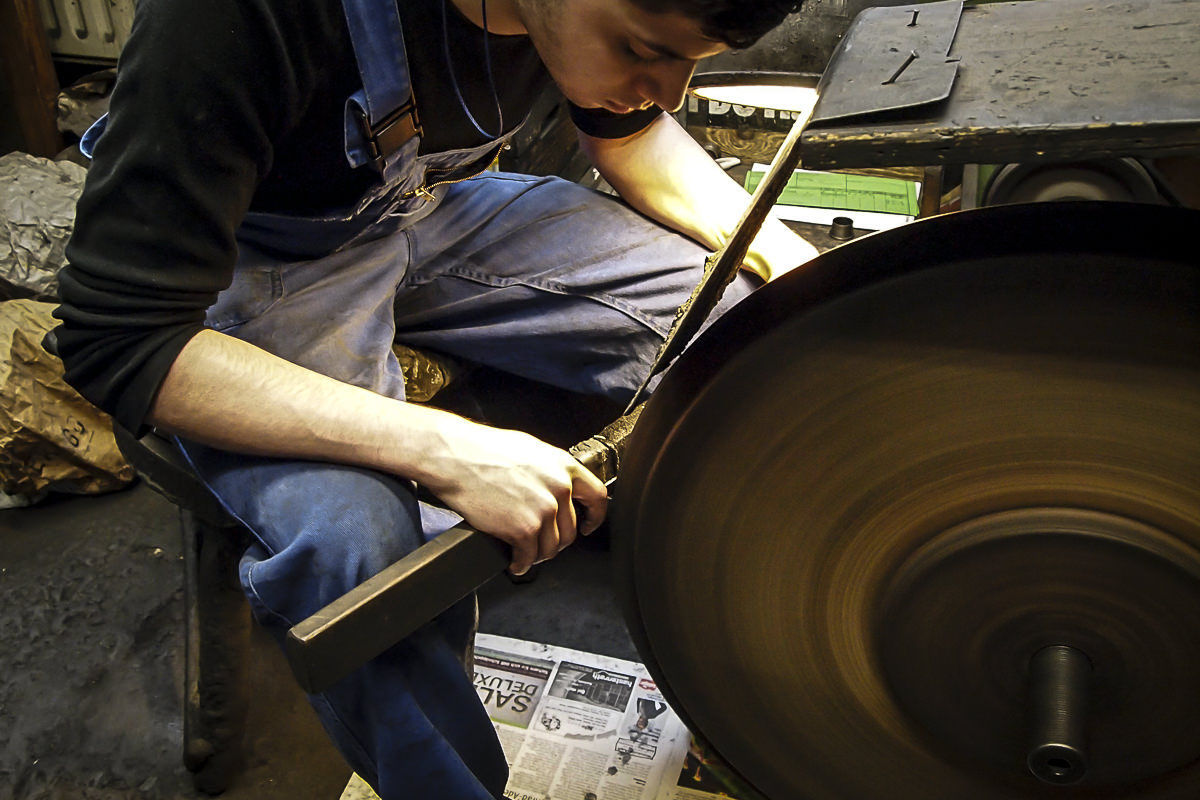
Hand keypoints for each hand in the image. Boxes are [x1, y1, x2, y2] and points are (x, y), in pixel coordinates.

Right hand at [420, 415, 607, 575]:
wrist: (454, 457)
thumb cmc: (482, 450)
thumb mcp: (528, 449)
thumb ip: (549, 469)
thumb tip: (555, 485)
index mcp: (563, 466)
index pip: (597, 496)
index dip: (594, 516)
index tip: (586, 525)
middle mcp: (559, 488)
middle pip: (570, 530)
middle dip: (556, 541)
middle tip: (541, 543)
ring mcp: (544, 509)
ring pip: (551, 547)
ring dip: (538, 555)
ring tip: (525, 554)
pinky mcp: (523, 528)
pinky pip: (529, 557)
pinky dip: (521, 564)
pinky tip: (514, 561)